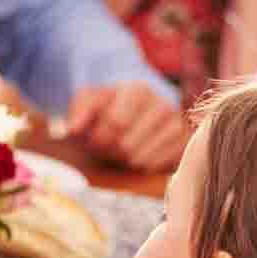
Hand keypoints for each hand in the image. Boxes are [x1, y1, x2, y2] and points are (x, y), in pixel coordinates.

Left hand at [59, 82, 187, 171]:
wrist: (143, 106)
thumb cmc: (113, 104)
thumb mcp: (92, 99)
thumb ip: (79, 110)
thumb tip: (72, 129)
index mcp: (138, 90)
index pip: (116, 123)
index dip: (99, 138)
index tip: (93, 142)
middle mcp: (162, 104)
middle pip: (127, 145)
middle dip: (110, 152)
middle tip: (105, 149)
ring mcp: (176, 124)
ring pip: (141, 159)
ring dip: (124, 161)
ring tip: (120, 151)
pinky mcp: (183, 143)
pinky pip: (156, 167)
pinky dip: (142, 166)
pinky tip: (137, 155)